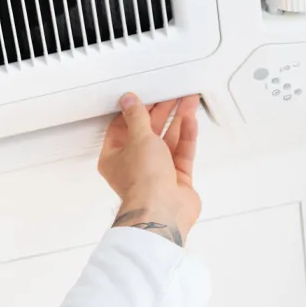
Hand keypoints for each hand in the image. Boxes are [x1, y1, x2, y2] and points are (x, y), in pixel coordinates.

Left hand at [98, 93, 201, 245]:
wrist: (162, 210)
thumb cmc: (142, 182)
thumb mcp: (138, 139)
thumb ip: (137, 118)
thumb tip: (129, 101)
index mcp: (114, 157)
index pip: (123, 127)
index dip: (135, 110)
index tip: (146, 96)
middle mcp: (134, 165)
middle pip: (148, 132)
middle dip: (161, 112)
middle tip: (172, 96)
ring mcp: (156, 172)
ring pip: (167, 140)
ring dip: (178, 120)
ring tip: (188, 101)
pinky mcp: (176, 179)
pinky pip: (181, 152)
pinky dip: (186, 135)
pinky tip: (191, 120)